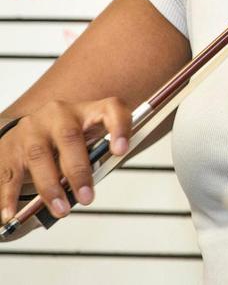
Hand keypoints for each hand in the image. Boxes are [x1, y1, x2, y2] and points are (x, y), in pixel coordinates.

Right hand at [0, 97, 130, 222]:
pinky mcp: (9, 147)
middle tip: (87, 198)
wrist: (31, 132)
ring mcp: (32, 129)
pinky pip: (9, 173)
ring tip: (61, 210)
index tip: (121, 151)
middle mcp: (59, 115)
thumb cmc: (67, 142)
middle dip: (79, 171)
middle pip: (70, 137)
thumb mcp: (88, 142)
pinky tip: (11, 213)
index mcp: (87, 111)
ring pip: (39, 156)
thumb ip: (95, 159)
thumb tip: (88, 191)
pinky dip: (9, 197)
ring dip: (51, 187)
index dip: (119, 128)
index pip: (111, 109)